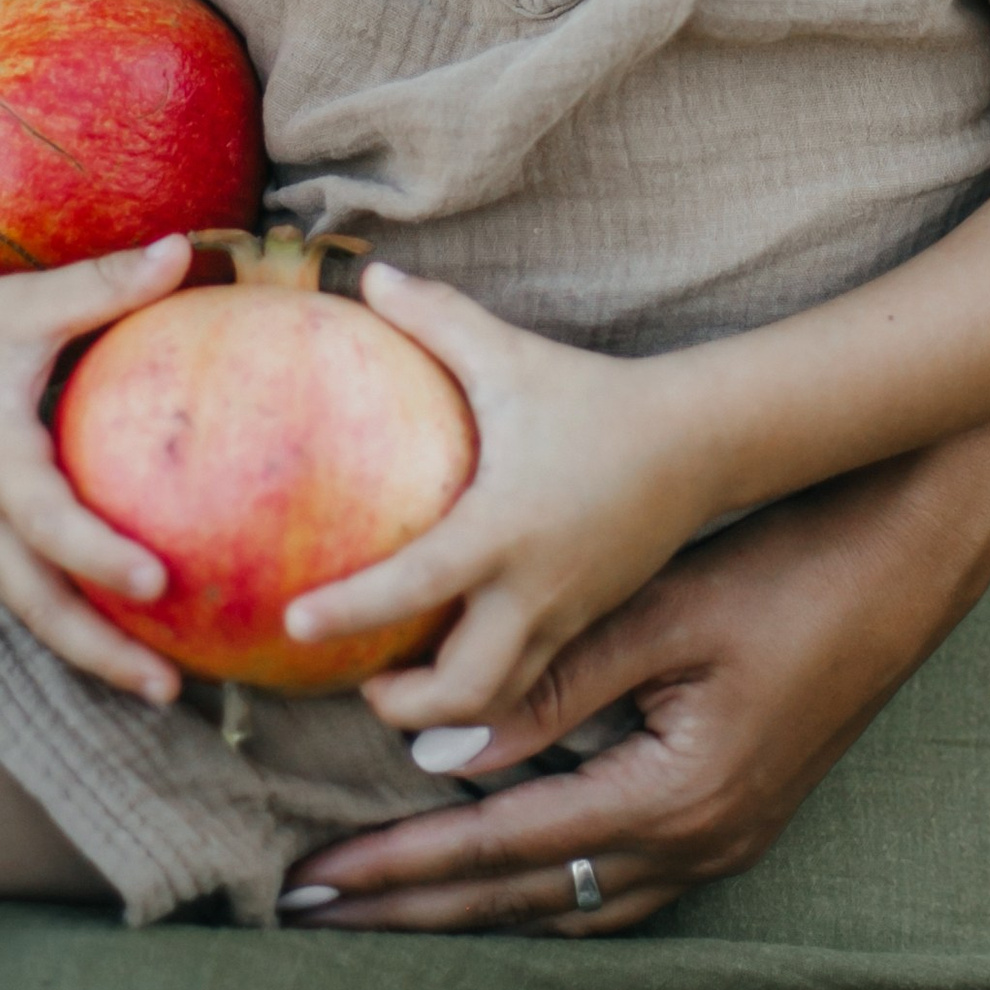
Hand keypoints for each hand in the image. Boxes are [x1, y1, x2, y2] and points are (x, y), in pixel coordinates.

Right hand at [0, 236, 195, 699]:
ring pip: (28, 613)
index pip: (52, 525)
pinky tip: (117, 639)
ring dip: (87, 653)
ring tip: (159, 685)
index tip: (157, 583)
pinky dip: (63, 623)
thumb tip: (187, 250)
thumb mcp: (28, 304)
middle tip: (170, 690)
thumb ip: (106, 285)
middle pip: (40, 607)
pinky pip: (18, 595)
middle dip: (102, 656)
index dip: (102, 557)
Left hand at [277, 411, 989, 932]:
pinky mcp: (733, 820)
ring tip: (378, 909)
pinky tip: (496, 883)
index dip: (399, 865)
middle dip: (410, 907)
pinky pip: (613, 887)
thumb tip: (441, 750)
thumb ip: (554, 686)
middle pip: (522, 897)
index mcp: (675, 798)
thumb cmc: (788, 569)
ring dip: (469, 908)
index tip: (311, 879)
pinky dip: (539, 891)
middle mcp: (696, 844)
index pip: (500, 848)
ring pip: (567, 904)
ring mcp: (722, 843)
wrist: (908, 564)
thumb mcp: (663, 615)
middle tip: (309, 910)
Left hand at [286, 265, 709, 729]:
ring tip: (400, 687)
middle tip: (358, 682)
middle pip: (465, 689)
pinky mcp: (586, 624)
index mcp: (503, 527)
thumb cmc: (591, 395)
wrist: (697, 441)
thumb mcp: (510, 355)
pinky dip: (487, 695)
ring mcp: (565, 616)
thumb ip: (437, 318)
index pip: (415, 584)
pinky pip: (532, 682)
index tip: (292, 622)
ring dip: (445, 714)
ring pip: (501, 702)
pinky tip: (456, 667)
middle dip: (403, 707)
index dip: (351, 609)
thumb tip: (367, 275)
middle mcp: (533, 588)